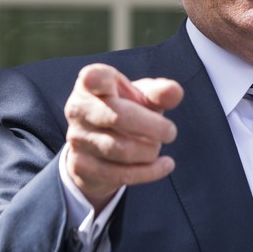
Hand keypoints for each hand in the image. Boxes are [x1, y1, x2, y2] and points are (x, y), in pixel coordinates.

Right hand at [64, 64, 182, 212]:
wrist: (101, 148)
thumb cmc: (127, 110)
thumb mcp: (143, 97)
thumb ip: (160, 93)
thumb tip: (175, 92)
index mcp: (92, 84)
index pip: (94, 78)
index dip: (97, 79)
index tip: (103, 79)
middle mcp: (79, 108)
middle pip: (119, 117)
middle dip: (153, 126)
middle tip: (171, 132)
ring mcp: (77, 138)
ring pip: (121, 149)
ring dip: (150, 150)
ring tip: (158, 146)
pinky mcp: (81, 165)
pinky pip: (120, 174)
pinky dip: (149, 171)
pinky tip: (165, 165)